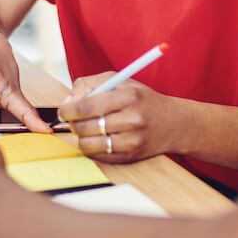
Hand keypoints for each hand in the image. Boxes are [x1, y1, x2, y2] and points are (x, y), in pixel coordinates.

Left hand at [59, 75, 185, 163]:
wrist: (173, 123)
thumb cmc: (142, 100)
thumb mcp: (120, 81)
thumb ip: (91, 84)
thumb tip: (68, 101)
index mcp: (129, 96)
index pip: (87, 106)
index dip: (68, 109)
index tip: (64, 110)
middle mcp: (132, 119)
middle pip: (85, 126)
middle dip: (73, 123)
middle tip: (73, 120)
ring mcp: (132, 141)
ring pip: (88, 144)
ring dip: (81, 137)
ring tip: (86, 129)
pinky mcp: (130, 157)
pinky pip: (98, 156)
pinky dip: (92, 148)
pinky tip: (98, 138)